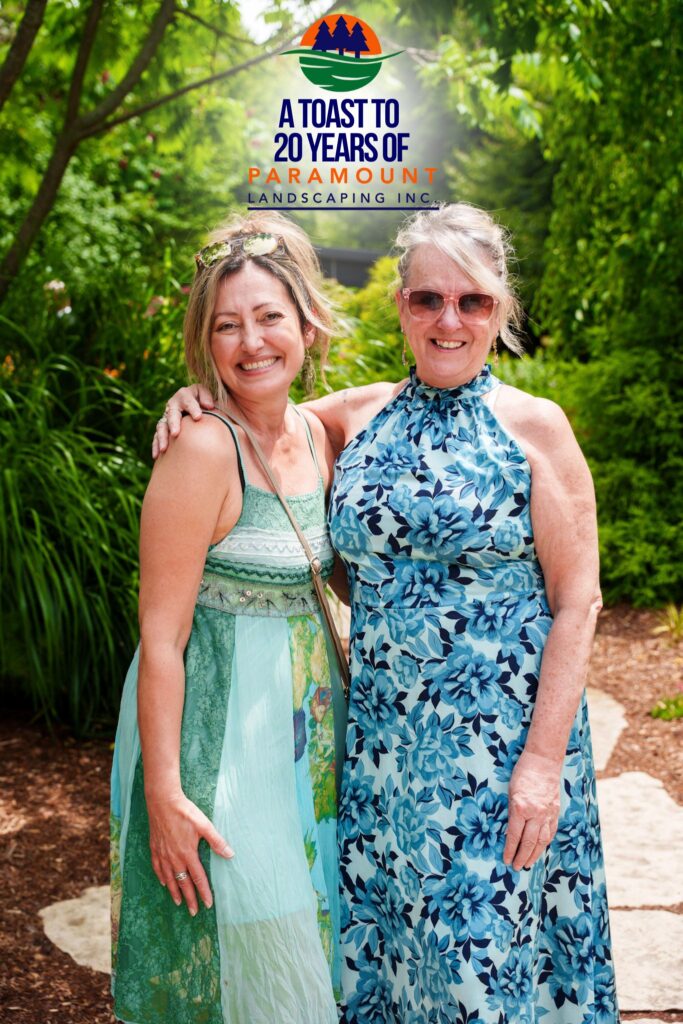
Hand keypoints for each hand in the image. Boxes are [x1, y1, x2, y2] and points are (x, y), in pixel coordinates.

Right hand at [146, 789, 232, 914]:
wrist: (162, 801)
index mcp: (188, 854)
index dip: (204, 893)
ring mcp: (163, 855)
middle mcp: (174, 858)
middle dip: (189, 899)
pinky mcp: (155, 849)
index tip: (208, 905)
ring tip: (179, 903)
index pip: (198, 879)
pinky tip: (164, 883)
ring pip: (169, 879)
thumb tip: (230, 854)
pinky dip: (162, 878)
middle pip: (183, 884)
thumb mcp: (204, 825)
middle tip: (194, 912)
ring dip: (175, 892)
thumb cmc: (185, 812)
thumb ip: (217, 841)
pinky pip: (157, 868)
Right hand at [152, 384, 214, 458]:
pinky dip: (156, 445)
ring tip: (164, 449)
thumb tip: (208, 406)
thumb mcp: (206, 394)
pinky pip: (157, 436)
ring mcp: (167, 417)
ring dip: (162, 437)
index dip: (193, 408)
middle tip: (175, 433)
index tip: (198, 417)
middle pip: (172, 414)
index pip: (188, 401)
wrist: (198, 404)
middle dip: (173, 423)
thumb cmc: (204, 399)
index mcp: (184, 395)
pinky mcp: (164, 427)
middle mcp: (173, 405)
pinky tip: (156, 456)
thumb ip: (207, 397)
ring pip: (162, 426)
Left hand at [503, 749, 560, 870]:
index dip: (510, 850)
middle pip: (529, 842)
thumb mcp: (510, 792)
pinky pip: (551, 832)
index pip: (514, 835)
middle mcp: (536, 813)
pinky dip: (545, 843)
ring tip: (528, 864)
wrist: (543, 762)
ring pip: (542, 840)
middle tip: (516, 867)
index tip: (506, 860)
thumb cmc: (522, 774)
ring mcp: (548, 814)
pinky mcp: (555, 812)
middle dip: (522, 857)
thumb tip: (509, 832)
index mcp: (521, 807)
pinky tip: (540, 849)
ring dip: (535, 854)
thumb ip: (511, 813)